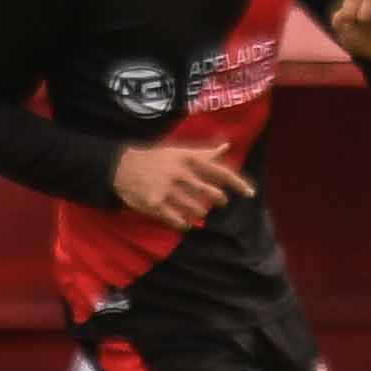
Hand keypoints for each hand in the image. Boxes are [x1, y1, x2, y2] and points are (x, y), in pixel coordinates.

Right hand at [113, 141, 257, 231]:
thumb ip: (205, 153)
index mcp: (188, 159)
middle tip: (217, 201)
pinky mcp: (155, 204)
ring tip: (195, 209)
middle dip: (218, 200)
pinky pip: (178, 221)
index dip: (238, 184)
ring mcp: (167, 189)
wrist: (120, 167)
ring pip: (197, 210)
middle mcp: (180, 173)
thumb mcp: (179, 152)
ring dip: (200, 212)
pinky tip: (184, 222)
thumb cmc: (156, 159)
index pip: (220, 172)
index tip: (250, 193)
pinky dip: (184, 224)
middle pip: (212, 195)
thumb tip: (227, 146)